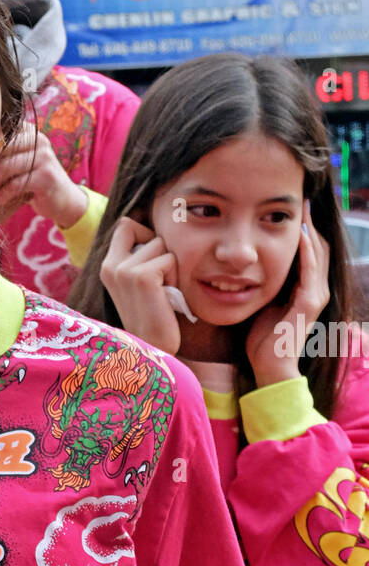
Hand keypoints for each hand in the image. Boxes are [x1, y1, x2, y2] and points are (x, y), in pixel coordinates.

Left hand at [0, 123, 87, 228]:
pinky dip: (2, 194)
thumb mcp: (20, 164)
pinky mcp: (46, 176)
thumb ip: (3, 155)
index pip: (1, 132)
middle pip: (2, 148)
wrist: (65, 200)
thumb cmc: (34, 182)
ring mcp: (44, 157)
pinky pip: (16, 184)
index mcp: (29, 132)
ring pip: (7, 166)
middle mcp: (38, 140)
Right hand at [99, 217, 181, 354]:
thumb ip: (138, 257)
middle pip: (142, 229)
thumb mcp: (138, 283)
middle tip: (159, 281)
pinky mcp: (142, 277)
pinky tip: (167, 297)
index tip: (152, 262)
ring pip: (160, 244)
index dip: (144, 235)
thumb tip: (156, 231)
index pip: (126, 225)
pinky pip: (170, 259)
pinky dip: (175, 277)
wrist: (151, 349)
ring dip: (170, 266)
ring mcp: (124, 270)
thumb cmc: (153, 316)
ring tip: (163, 291)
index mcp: (107, 267)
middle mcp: (110, 266)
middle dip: (159, 250)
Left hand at [246, 202, 330, 387]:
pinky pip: (310, 272)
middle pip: (318, 246)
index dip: (304, 229)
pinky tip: (299, 235)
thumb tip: (247, 269)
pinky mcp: (309, 304)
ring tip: (302, 209)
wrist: (269, 367)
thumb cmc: (262, 339)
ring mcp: (316, 296)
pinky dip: (305, 252)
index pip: (309, 251)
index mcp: (306, 288)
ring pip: (318, 254)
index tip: (291, 208)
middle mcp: (316, 289)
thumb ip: (265, 286)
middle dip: (309, 223)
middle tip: (300, 199)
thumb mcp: (263, 304)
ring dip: (310, 230)